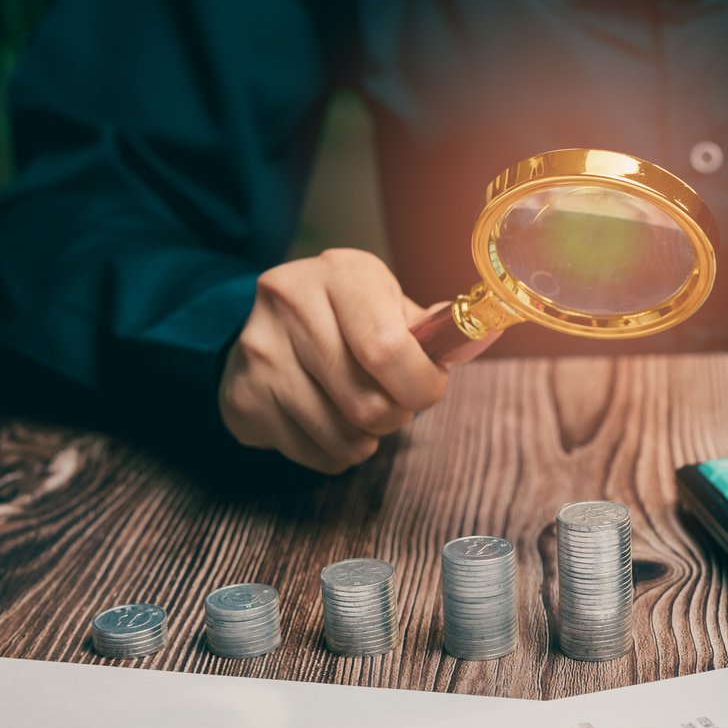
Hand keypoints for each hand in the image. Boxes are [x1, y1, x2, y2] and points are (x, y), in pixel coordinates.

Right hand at [219, 249, 489, 472]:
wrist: (263, 325)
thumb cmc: (346, 318)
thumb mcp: (387, 304)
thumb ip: (433, 329)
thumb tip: (484, 333)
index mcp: (341, 273)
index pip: (388, 349)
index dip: (421, 385)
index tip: (428, 389)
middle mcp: (291, 304)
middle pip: (366, 402)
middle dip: (397, 416)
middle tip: (395, 405)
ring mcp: (260, 352)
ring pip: (341, 436)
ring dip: (367, 440)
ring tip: (362, 414)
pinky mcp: (243, 396)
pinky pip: (312, 454)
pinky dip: (334, 453)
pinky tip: (329, 423)